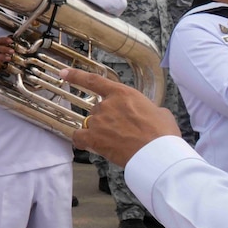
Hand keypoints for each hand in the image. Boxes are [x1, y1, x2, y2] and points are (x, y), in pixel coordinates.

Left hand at [65, 67, 180, 166]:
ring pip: (92, 124)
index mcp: (123, 93)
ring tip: (119, 143)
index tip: (64, 73)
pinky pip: (79, 137)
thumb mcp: (160, 112)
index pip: (94, 80)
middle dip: (107, 120)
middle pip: (97, 109)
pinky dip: (82, 141)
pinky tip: (89, 145)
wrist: (158, 154)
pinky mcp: (94, 138)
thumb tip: (147, 113)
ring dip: (100, 132)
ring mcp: (99, 120)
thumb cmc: (163, 134)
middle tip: (125, 133)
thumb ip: (146, 108)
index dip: (76, 76)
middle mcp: (107, 104)